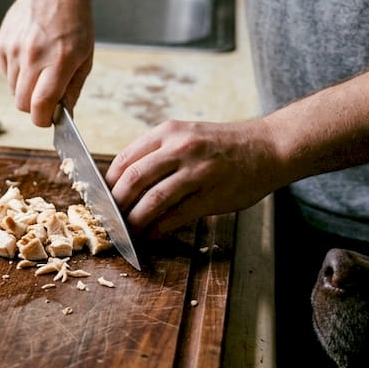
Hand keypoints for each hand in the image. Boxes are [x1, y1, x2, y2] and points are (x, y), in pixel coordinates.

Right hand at [0, 0, 95, 127]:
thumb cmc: (75, 22)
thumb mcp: (85, 57)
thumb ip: (73, 89)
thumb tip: (63, 114)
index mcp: (59, 61)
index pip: (40, 106)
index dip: (43, 120)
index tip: (48, 120)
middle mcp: (33, 56)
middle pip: (22, 103)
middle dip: (34, 108)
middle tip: (45, 99)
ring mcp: (14, 49)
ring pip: (12, 89)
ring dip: (25, 89)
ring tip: (40, 70)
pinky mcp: (2, 43)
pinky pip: (5, 72)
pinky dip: (16, 73)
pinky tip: (30, 56)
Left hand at [106, 118, 285, 236]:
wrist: (267, 148)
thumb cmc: (222, 145)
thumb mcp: (186, 136)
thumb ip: (157, 155)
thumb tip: (123, 184)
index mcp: (168, 132)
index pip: (125, 159)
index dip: (108, 184)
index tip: (101, 199)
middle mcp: (180, 148)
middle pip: (133, 179)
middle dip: (116, 204)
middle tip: (110, 219)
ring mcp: (198, 172)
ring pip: (153, 199)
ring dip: (135, 220)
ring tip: (128, 232)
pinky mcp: (212, 195)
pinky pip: (177, 216)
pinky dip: (159, 229)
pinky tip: (152, 235)